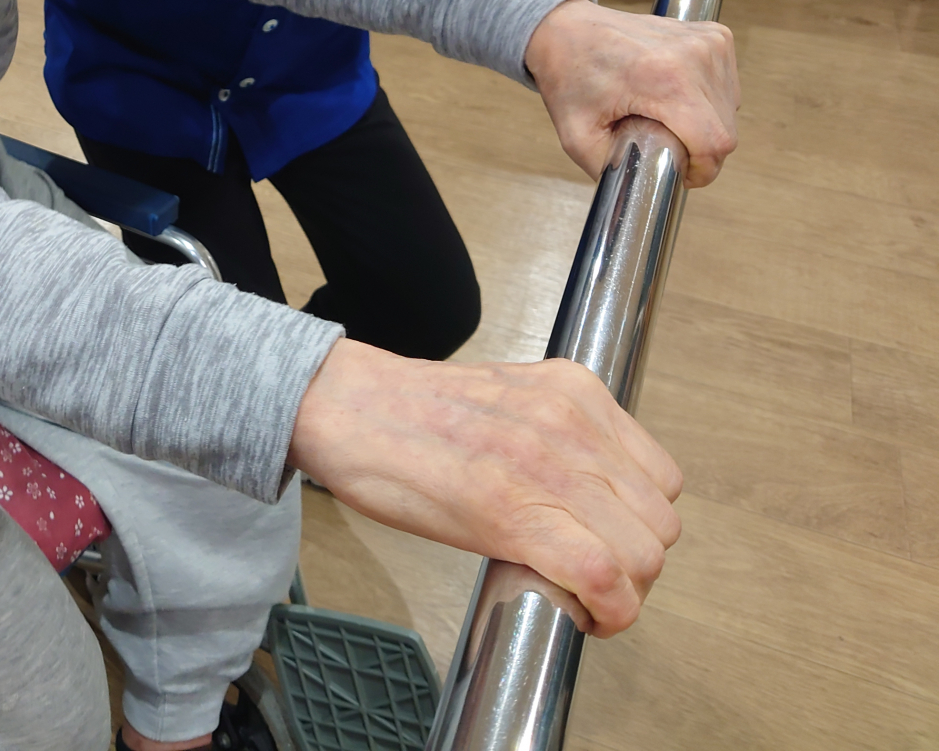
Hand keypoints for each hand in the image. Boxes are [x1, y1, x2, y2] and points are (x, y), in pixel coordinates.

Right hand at [290, 339, 681, 636]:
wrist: (348, 409)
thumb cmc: (410, 415)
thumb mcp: (507, 402)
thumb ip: (558, 438)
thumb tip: (591, 501)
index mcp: (573, 393)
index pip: (661, 479)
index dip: (642, 525)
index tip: (613, 545)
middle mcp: (573, 424)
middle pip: (659, 524)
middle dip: (636, 565)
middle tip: (594, 580)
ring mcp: (548, 466)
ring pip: (642, 555)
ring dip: (623, 591)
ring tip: (583, 596)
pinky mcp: (515, 511)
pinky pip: (602, 575)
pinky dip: (608, 610)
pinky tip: (583, 615)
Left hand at [525, 0, 737, 186]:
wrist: (567, 29)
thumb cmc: (569, 77)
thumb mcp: (577, 137)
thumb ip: (613, 171)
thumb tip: (640, 196)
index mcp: (662, 78)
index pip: (714, 141)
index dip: (702, 169)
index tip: (679, 174)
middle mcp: (693, 55)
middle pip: (724, 129)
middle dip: (698, 148)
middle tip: (659, 141)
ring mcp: (707, 41)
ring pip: (730, 108)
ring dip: (704, 123)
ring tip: (663, 115)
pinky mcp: (715, 34)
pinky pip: (726, 85)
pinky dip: (707, 99)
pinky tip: (675, 94)